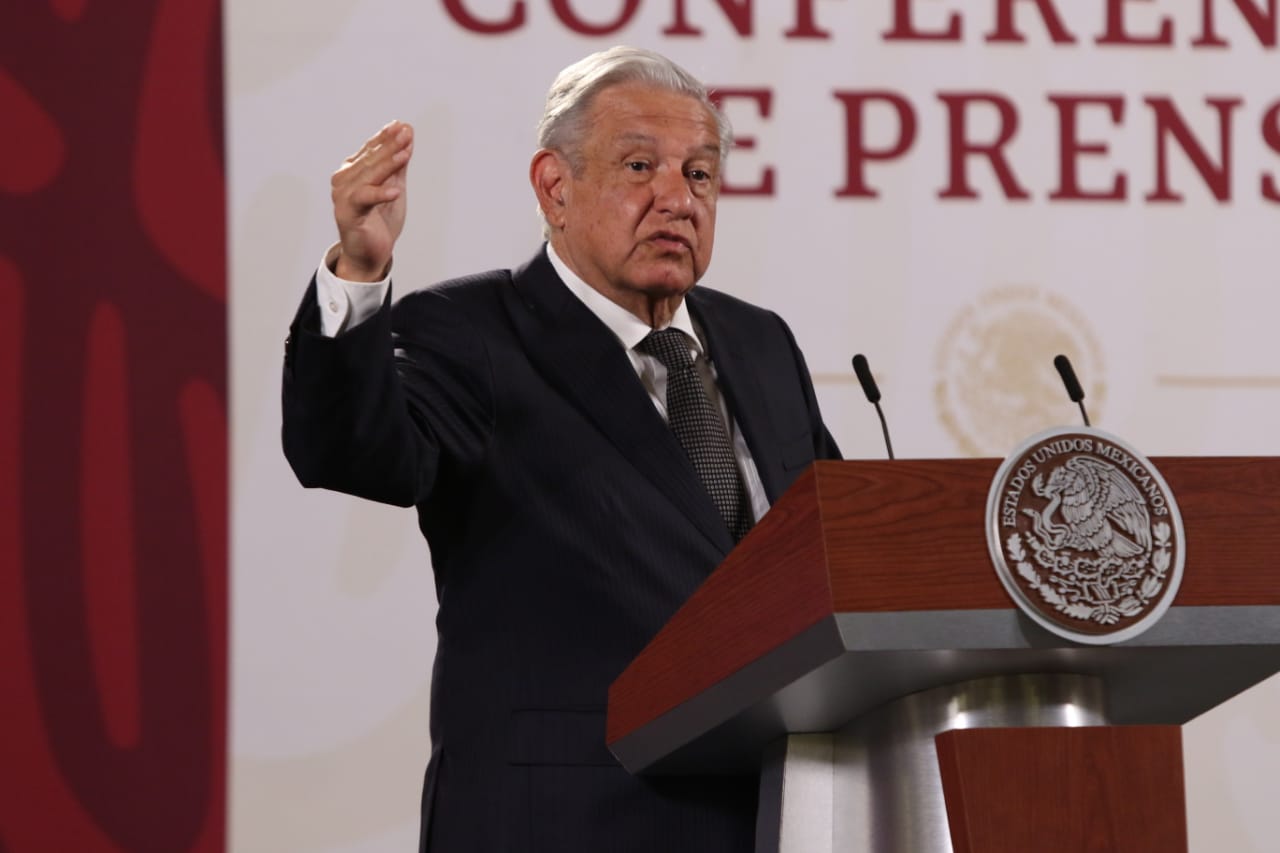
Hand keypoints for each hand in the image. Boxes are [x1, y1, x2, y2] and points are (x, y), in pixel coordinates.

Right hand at [330, 121, 412, 281]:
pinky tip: (395, 192)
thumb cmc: (379, 220)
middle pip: (370, 160)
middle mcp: (344, 180)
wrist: (370, 254)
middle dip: (390, 146)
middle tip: (406, 134)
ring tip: (405, 154)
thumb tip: (407, 133)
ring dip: (387, 164)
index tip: (403, 126)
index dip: (387, 138)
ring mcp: (343, 196)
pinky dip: (379, 194)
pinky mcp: (347, 214)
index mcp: (353, 171)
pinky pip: (364, 200)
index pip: (371, 150)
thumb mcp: (393, 187)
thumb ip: (398, 164)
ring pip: (368, 176)